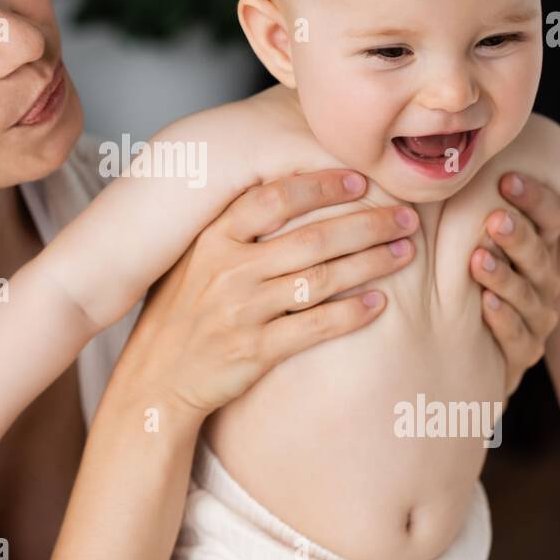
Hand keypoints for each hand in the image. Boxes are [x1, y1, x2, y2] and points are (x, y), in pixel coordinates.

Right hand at [115, 169, 416, 417]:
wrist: (154, 379)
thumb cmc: (181, 313)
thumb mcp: (194, 260)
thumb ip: (234, 228)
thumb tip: (291, 188)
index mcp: (212, 239)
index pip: (275, 198)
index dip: (322, 185)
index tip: (361, 180)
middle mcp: (227, 270)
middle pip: (311, 237)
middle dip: (367, 224)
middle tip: (405, 217)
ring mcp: (241, 311)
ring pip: (321, 278)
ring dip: (371, 263)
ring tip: (404, 252)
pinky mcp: (254, 351)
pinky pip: (315, 327)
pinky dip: (351, 313)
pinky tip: (378, 303)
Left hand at [469, 172, 559, 395]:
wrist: (467, 354)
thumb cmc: (461, 281)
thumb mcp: (466, 242)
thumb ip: (462, 208)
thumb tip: (438, 164)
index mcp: (537, 246)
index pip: (552, 216)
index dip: (535, 197)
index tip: (507, 179)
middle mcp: (544, 280)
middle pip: (541, 255)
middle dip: (517, 236)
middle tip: (494, 219)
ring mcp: (537, 317)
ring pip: (527, 295)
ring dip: (503, 276)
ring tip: (477, 260)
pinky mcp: (525, 351)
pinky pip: (517, 335)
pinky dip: (502, 319)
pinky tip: (485, 303)